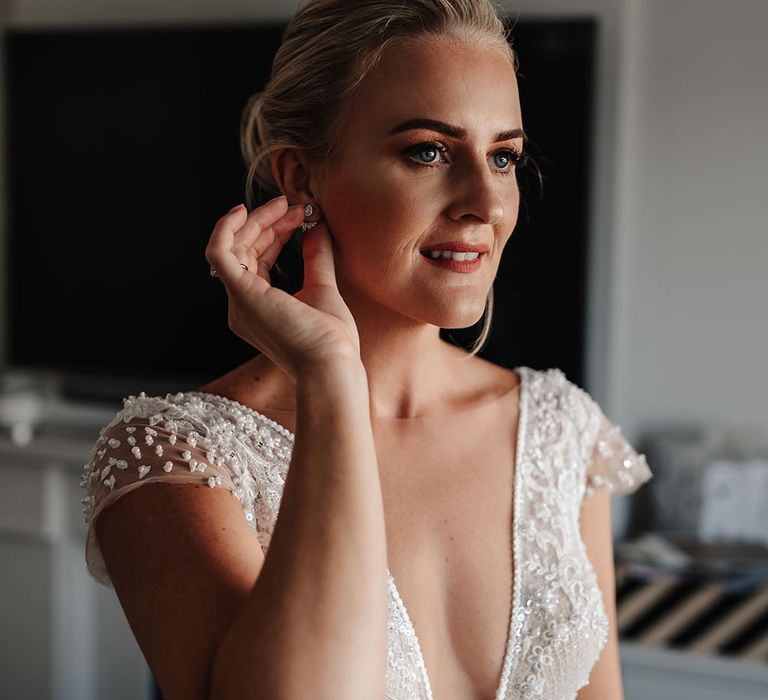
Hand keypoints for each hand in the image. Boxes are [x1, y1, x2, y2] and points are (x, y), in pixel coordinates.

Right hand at [205, 196, 361, 380]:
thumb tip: (318, 228)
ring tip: (284, 205)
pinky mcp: (241, 293)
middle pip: (243, 251)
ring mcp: (239, 301)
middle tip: (293, 206)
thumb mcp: (323, 290)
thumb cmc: (331, 341)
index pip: (256, 261)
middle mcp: (243, 306)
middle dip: (267, 223)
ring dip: (256, 221)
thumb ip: (316, 258)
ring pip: (232, 247)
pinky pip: (219, 253)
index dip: (275, 233)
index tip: (301, 215)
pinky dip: (226, 229)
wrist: (331, 364)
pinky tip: (243, 211)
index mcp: (259, 308)